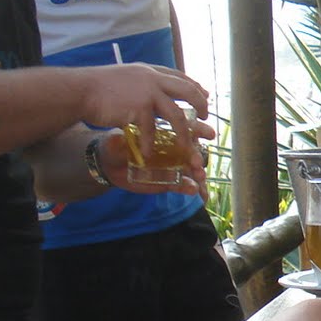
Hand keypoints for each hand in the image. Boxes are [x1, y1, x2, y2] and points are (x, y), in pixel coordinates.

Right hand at [79, 63, 209, 156]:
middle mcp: (152, 81)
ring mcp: (147, 94)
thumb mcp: (127, 76)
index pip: (180, 77)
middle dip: (200, 104)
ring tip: (187, 147)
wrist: (79, 90)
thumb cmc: (98, 87)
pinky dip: (151, 144)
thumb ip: (144, 81)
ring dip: (184, 133)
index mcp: (150, 72)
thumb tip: (156, 87)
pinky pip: (152, 131)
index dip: (195, 86)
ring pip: (176, 115)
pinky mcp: (138, 109)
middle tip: (204, 117)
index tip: (205, 94)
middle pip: (187, 91)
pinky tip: (149, 155)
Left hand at [94, 114, 214, 195]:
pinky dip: (190, 188)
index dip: (198, 130)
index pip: (184, 129)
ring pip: (191, 169)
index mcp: (164, 134)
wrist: (111, 168)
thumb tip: (117, 137)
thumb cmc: (115, 148)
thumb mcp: (114, 143)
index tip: (209, 134)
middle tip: (198, 163)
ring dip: (198, 173)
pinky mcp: (170, 181)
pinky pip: (183, 185)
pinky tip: (194, 191)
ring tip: (199, 178)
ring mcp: (173, 166)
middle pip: (191, 151)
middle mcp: (173, 150)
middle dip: (197, 156)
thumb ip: (117, 141)